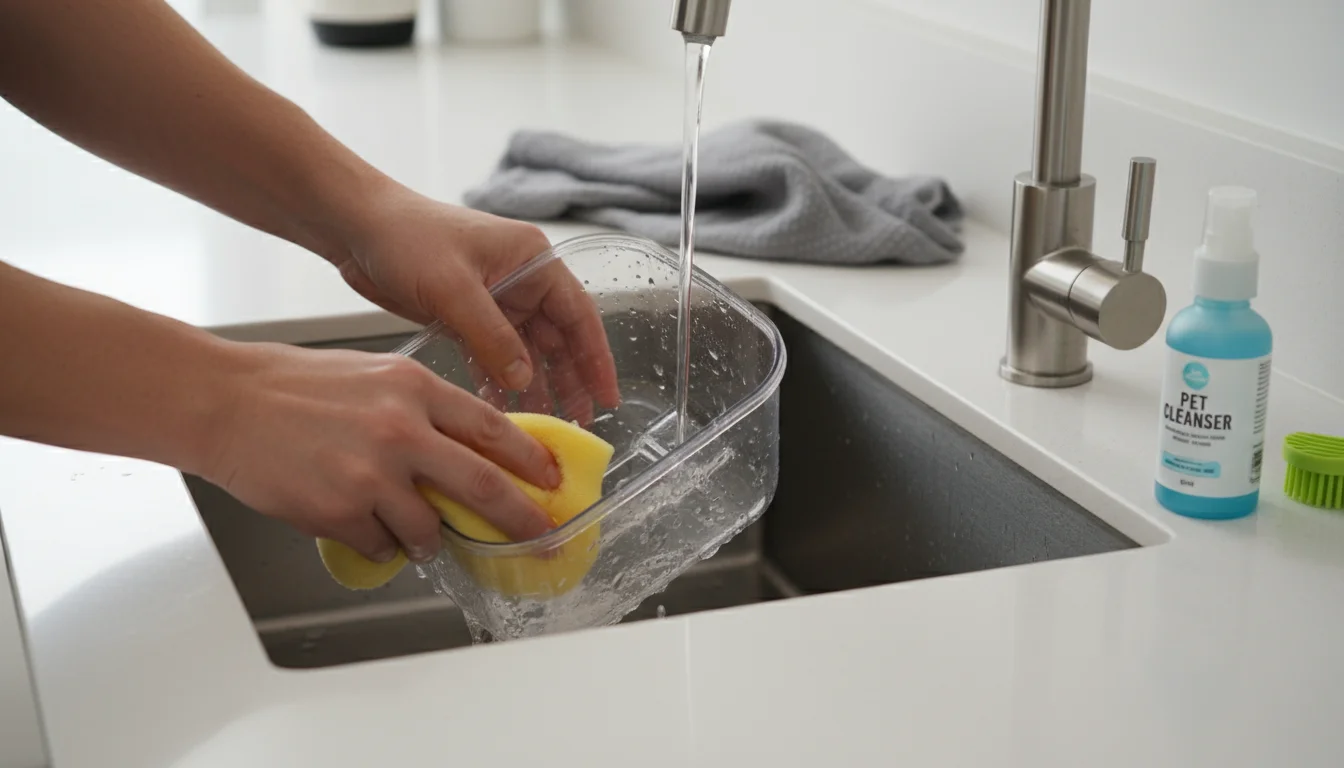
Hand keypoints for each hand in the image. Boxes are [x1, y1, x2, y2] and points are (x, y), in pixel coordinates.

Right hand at [202, 342, 560, 562]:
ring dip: (430, 538)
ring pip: (430, 528)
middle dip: (520, 518)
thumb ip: (423, 407)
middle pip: (483, 485)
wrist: (226, 402)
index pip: (493, 429)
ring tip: (414, 531)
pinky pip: (382, 545)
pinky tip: (361, 523)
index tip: (552, 479)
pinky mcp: (339, 510)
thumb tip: (468, 446)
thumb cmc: (295, 385)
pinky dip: (381, 544)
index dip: (531, 460)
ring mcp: (371, 473)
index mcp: (414, 388)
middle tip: (538, 536)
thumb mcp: (375, 374)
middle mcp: (401, 429)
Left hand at [328, 183, 620, 423]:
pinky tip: (505, 413)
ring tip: (547, 427)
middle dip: (570, 381)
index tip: (607, 395)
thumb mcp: (454, 288)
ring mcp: (495, 299)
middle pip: (558, 339)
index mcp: (533, 260)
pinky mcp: (467, 317)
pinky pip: (494, 357)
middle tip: (580, 424)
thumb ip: (491, 336)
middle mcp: (521, 280)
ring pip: (527, 352)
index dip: (596, 358)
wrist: (355, 227)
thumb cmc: (406, 236)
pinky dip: (500, 383)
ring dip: (537, 387)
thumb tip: (524, 380)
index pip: (579, 315)